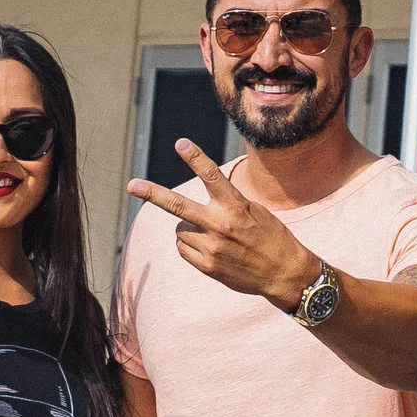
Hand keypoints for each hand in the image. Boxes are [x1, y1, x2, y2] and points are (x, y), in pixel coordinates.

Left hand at [126, 144, 318, 312]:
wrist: (284, 273)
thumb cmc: (270, 235)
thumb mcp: (254, 211)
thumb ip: (225, 204)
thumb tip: (192, 210)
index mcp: (236, 207)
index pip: (213, 176)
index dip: (196, 158)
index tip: (180, 143)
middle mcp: (221, 226)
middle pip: (178, 205)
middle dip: (152, 194)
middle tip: (131, 185)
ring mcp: (212, 248)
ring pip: (180, 230)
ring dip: (188, 228)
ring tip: (213, 234)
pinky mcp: (208, 266)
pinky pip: (183, 249)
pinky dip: (190, 245)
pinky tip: (211, 248)